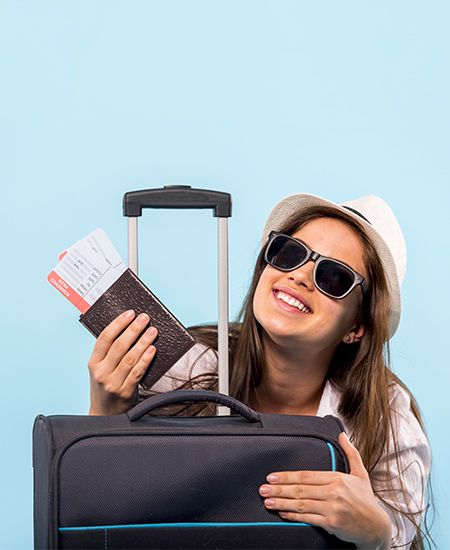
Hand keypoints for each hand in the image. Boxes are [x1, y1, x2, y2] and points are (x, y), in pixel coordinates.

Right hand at [88, 310, 157, 415]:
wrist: (105, 416)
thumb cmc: (107, 387)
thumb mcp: (102, 369)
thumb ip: (110, 353)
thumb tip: (130, 329)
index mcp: (93, 362)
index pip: (104, 338)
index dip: (118, 324)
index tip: (130, 313)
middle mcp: (101, 372)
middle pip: (119, 345)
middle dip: (134, 329)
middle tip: (145, 318)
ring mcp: (112, 383)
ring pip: (129, 357)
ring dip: (143, 342)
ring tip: (152, 331)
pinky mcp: (125, 392)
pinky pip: (137, 372)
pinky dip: (145, 359)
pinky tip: (152, 349)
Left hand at [259, 432, 391, 548]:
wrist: (377, 527)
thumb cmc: (366, 500)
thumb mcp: (361, 474)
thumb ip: (351, 453)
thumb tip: (342, 433)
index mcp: (337, 478)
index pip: (306, 476)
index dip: (287, 476)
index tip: (272, 476)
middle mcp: (334, 492)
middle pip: (301, 490)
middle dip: (279, 489)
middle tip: (263, 489)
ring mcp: (333, 509)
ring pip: (302, 504)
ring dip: (282, 503)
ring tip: (268, 501)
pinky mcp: (332, 524)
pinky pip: (308, 519)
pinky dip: (293, 516)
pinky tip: (282, 513)